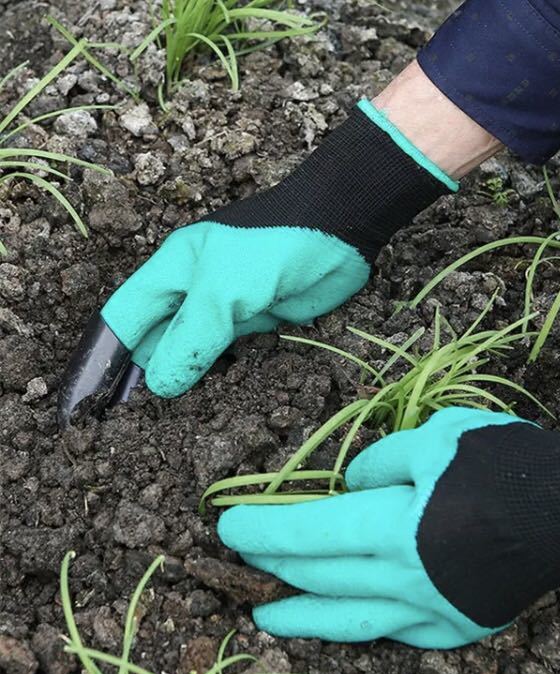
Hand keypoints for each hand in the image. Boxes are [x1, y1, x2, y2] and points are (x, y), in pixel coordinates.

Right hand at [57, 102, 451, 418]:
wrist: (340, 231)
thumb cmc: (273, 247)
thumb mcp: (223, 290)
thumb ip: (191, 337)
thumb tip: (158, 385)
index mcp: (171, 272)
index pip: (123, 320)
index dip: (102, 357)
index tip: (89, 400)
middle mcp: (192, 292)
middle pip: (155, 340)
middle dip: (142, 377)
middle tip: (129, 427)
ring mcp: (225, 310)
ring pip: (191, 353)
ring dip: (181, 383)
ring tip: (162, 426)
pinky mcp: (257, 325)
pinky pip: (228, 357)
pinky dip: (217, 379)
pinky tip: (209, 405)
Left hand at [218, 407, 559, 648]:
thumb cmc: (504, 462)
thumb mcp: (434, 437)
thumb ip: (380, 463)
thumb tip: (351, 488)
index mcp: (394, 528)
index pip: (310, 532)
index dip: (264, 530)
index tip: (228, 527)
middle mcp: (406, 580)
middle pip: (323, 575)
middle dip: (276, 566)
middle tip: (244, 561)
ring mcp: (434, 611)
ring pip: (352, 620)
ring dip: (305, 616)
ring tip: (267, 618)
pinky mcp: (460, 625)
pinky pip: (398, 631)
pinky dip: (364, 624)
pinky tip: (347, 620)